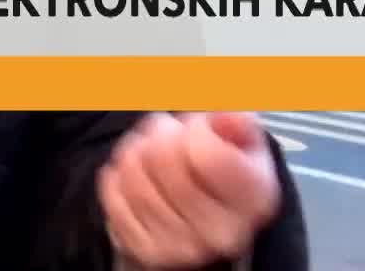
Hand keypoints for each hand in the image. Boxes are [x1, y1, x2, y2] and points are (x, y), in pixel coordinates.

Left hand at [97, 112, 280, 269]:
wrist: (207, 226)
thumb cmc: (225, 175)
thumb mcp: (244, 144)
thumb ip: (236, 122)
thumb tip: (224, 116)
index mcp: (252, 201)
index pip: (207, 152)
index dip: (196, 126)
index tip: (199, 128)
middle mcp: (218, 233)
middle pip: (163, 156)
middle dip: (162, 133)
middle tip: (171, 136)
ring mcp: (177, 246)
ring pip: (132, 170)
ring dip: (137, 148)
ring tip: (153, 152)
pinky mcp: (141, 248)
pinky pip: (112, 190)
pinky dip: (118, 174)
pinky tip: (138, 175)